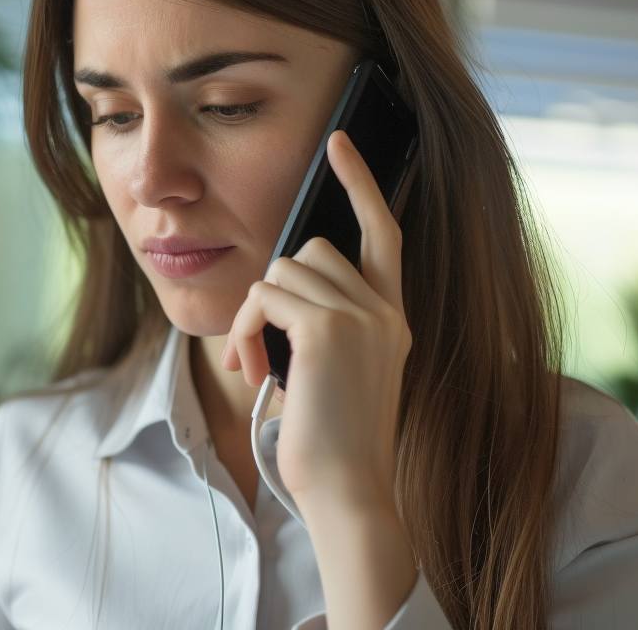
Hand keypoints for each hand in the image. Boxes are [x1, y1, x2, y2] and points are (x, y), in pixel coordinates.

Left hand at [219, 128, 410, 512]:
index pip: (383, 232)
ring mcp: (361, 316)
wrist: (348, 493)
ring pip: (280, 271)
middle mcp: (385, 310)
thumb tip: (276, 292)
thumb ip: (323, 328)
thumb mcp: (337, 377)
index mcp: (393, 319)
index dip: (361, 183)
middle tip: (258, 351)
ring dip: (252, 317)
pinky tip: (252, 370)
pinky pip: (263, 296)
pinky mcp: (326, 328)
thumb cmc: (332, 447)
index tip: (338, 143)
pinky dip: (244, 329)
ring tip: (256, 367)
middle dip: (273, 293)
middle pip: (309, 251)